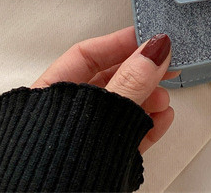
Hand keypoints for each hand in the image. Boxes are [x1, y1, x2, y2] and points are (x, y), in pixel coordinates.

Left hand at [31, 26, 176, 152]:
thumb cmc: (53, 175)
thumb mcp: (100, 115)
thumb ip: (130, 81)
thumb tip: (153, 49)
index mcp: (45, 97)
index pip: (86, 55)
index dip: (119, 43)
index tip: (149, 36)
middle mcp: (60, 116)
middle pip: (106, 80)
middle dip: (139, 73)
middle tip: (165, 65)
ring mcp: (79, 140)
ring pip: (118, 108)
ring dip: (146, 99)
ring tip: (165, 98)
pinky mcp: (96, 161)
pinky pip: (123, 134)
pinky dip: (145, 124)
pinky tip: (161, 120)